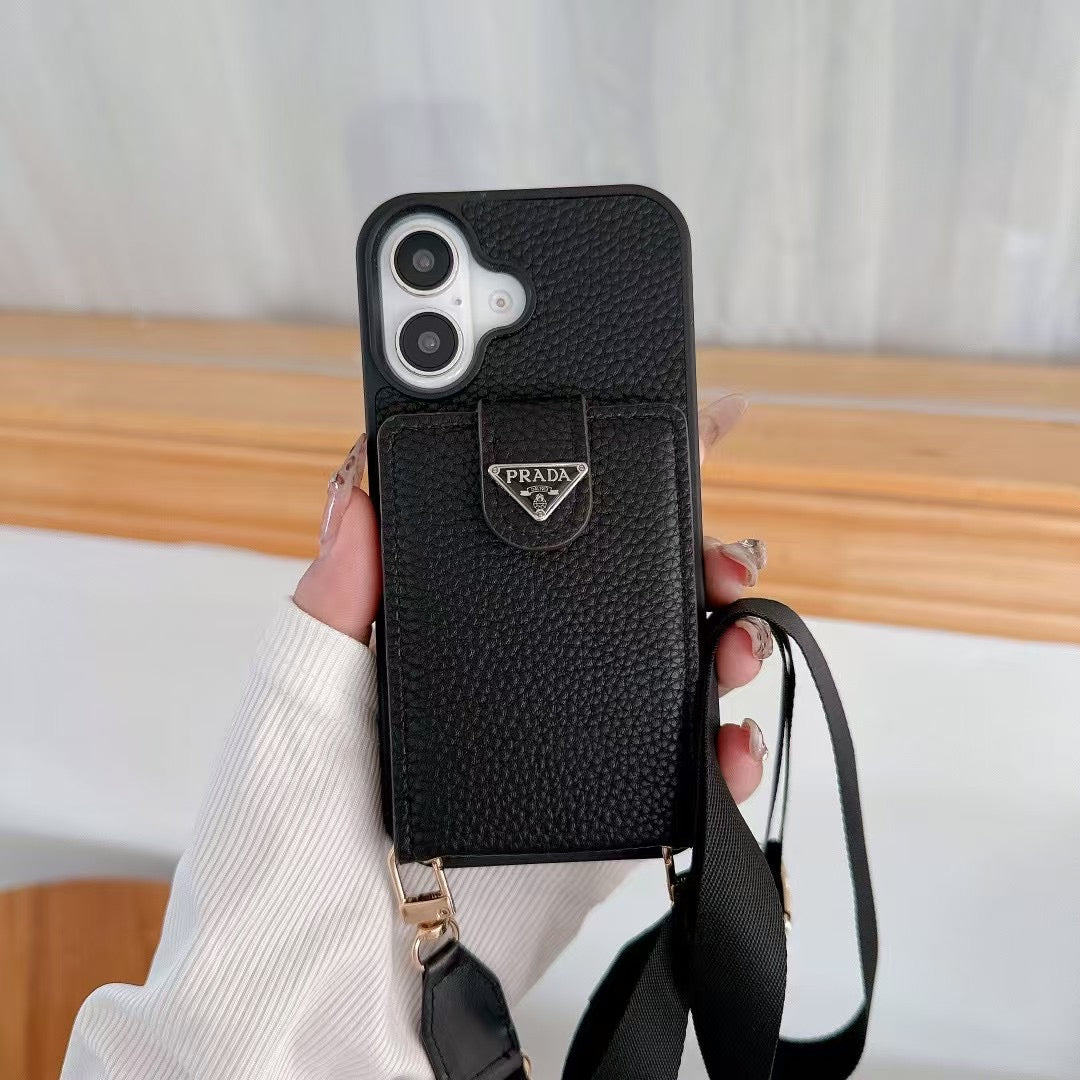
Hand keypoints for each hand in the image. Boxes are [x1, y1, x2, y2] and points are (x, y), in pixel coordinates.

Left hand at [295, 393, 771, 803]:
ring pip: (678, 666)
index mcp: (461, 622)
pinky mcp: (604, 806)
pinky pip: (686, 767)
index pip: (547, 522)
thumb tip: (359, 488)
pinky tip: (729, 744)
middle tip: (729, 557)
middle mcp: (523, 666)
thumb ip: (336, 596)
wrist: (336, 966)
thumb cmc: (294, 826)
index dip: (622, 475)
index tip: (693, 430)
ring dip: (729, 641)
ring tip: (737, 643)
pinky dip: (726, 750)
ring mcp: (571, 732)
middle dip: (700, 558)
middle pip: (636, 589)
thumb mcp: (301, 691)